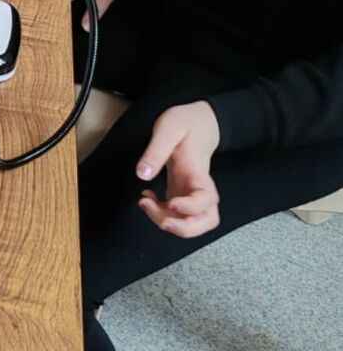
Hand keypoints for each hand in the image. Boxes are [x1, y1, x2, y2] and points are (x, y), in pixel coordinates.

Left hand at [136, 101, 220, 238]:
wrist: (200, 121)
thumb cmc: (185, 123)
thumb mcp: (167, 128)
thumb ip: (155, 151)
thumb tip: (143, 175)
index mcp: (198, 171)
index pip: (206, 198)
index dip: (192, 207)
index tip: (172, 204)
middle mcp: (199, 187)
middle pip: (207, 220)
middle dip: (184, 229)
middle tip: (161, 220)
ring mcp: (192, 192)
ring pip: (193, 222)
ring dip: (169, 223)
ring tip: (146, 204)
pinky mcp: (182, 193)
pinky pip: (177, 214)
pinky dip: (161, 214)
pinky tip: (147, 198)